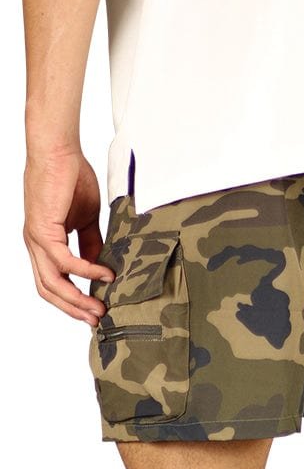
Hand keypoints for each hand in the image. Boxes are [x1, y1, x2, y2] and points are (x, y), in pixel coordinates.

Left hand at [23, 147, 114, 325]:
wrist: (58, 150)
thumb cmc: (70, 176)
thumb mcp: (86, 218)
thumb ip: (91, 243)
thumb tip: (100, 265)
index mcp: (43, 243)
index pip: (53, 282)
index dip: (72, 300)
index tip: (95, 309)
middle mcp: (35, 245)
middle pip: (49, 290)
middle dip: (74, 308)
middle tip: (97, 319)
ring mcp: (36, 239)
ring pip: (52, 283)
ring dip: (77, 299)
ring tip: (101, 307)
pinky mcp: (43, 230)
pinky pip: (65, 262)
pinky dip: (86, 271)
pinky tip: (104, 274)